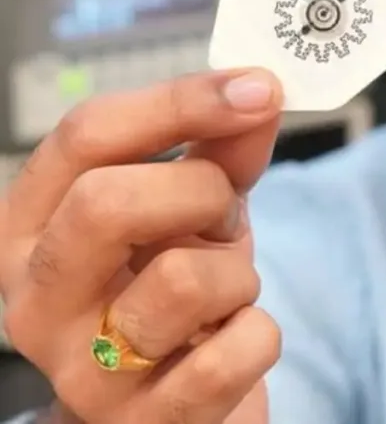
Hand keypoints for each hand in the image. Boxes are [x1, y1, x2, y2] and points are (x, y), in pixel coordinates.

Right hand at [0, 70, 284, 422]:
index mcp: (32, 226)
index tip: (257, 88)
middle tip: (224, 215)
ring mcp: (82, 373)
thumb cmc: (174, 291)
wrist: (177, 403)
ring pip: (181, 280)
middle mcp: (35, 300)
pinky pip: (231, 353)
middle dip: (200, 192)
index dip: (180, 100)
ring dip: (236, 273)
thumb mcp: (190, 209)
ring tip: (225, 290)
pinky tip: (233, 341)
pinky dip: (259, 335)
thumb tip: (259, 89)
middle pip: (106, 202)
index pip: (85, 135)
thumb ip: (221, 147)